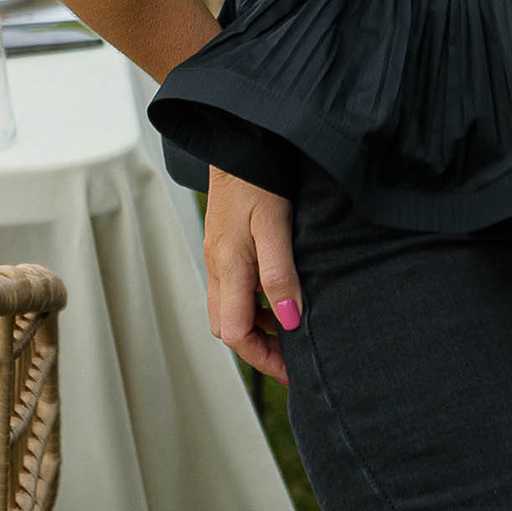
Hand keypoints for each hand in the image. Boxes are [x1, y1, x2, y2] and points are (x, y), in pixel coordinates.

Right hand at [202, 165, 299, 379]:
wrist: (238, 140)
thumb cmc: (257, 178)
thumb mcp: (275, 226)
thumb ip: (280, 275)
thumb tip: (291, 322)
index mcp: (228, 267)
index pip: (235, 332)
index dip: (263, 358)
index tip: (292, 371)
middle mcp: (218, 267)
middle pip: (228, 327)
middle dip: (258, 349)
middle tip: (293, 359)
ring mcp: (219, 256)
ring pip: (230, 309)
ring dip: (258, 327)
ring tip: (292, 331)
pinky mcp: (225, 245)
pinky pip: (235, 289)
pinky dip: (255, 304)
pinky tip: (280, 296)